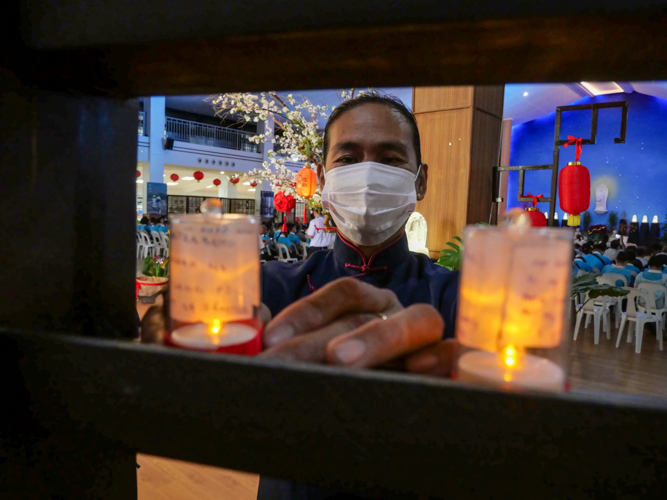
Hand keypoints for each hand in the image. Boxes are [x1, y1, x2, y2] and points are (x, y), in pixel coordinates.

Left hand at [260, 278, 455, 375]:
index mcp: (368, 306)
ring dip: (378, 338)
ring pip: (419, 320)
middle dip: (318, 340)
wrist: (386, 422)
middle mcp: (399, 315)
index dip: (306, 312)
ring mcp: (429, 338)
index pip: (342, 295)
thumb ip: (290, 340)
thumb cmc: (349, 382)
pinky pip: (457, 353)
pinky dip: (442, 357)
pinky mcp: (452, 365)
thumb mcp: (316, 361)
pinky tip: (416, 369)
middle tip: (282, 362)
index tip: (270, 340)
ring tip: (339, 360)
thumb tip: (254, 321)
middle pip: (365, 315)